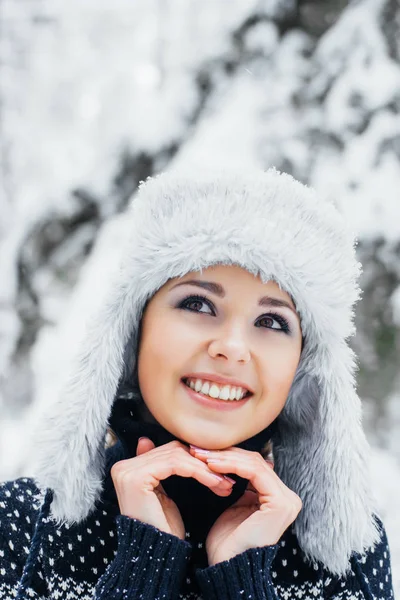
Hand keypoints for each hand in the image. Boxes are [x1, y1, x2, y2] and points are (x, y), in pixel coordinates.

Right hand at [110, 438, 234, 539]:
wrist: (157, 557)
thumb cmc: (163, 529)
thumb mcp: (162, 494)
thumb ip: (158, 467)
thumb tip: (147, 439)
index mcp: (126, 468)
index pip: (167, 451)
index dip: (195, 459)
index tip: (220, 471)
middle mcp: (122, 467)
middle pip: (172, 450)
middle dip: (203, 463)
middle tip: (226, 477)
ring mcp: (127, 471)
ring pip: (177, 455)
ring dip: (205, 468)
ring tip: (225, 482)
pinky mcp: (137, 478)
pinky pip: (176, 464)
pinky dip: (199, 472)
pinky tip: (215, 482)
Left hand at [189, 445, 301, 564]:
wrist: (228, 566)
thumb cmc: (228, 540)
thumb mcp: (237, 505)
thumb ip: (242, 485)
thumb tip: (235, 458)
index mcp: (279, 497)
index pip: (254, 465)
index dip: (228, 455)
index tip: (202, 452)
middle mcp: (288, 498)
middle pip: (254, 461)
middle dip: (225, 453)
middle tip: (198, 450)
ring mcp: (287, 500)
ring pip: (253, 463)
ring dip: (224, 457)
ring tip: (201, 456)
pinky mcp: (280, 502)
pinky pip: (254, 472)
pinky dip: (231, 465)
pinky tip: (211, 465)